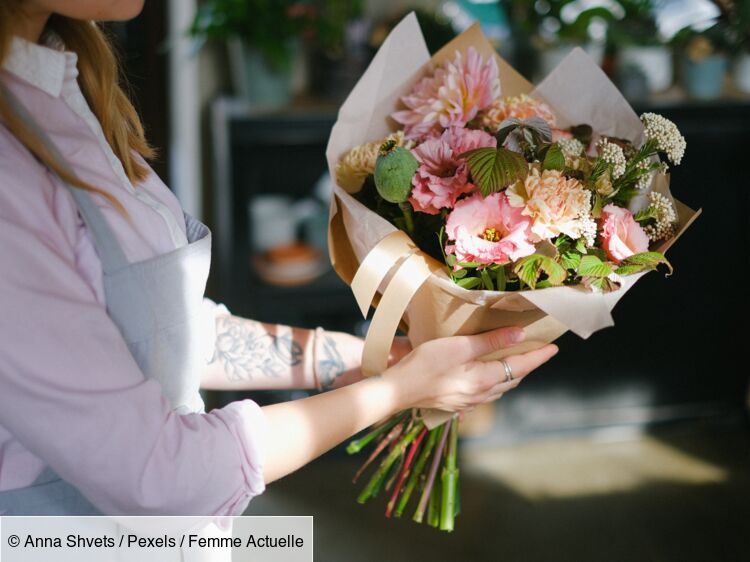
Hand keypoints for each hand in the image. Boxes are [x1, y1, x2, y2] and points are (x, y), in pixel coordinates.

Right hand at [384, 327, 557, 412]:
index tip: (554, 348)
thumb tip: (520, 335)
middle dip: (527, 365)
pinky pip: (485, 393)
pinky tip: (488, 377)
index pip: (520, 366)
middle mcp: (482, 395)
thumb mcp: (460, 346)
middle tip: (536, 351)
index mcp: (485, 380)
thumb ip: (492, 341)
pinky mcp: (457, 404)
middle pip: (513, 379)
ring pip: (500, 388)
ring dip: (511, 375)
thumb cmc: (427, 364)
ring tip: (516, 361)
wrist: (399, 390)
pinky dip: (495, 382)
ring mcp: (469, 402)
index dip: (538, 357)